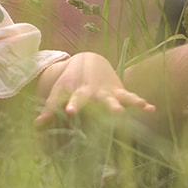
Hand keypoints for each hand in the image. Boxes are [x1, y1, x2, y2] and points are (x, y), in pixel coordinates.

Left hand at [35, 51, 154, 125]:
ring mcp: (109, 92)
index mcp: (78, 93)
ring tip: (141, 105)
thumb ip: (50, 109)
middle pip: (102, 100)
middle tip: (116, 112)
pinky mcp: (120, 92)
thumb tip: (36, 126)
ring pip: (120, 98)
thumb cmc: (71, 82)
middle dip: (108, 106)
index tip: (69, 111)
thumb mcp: (59, 93)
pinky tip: (151, 108)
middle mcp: (95, 93)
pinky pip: (131, 98)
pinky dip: (140, 103)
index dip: (72, 105)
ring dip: (129, 103)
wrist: (88, 61)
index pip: (74, 100)